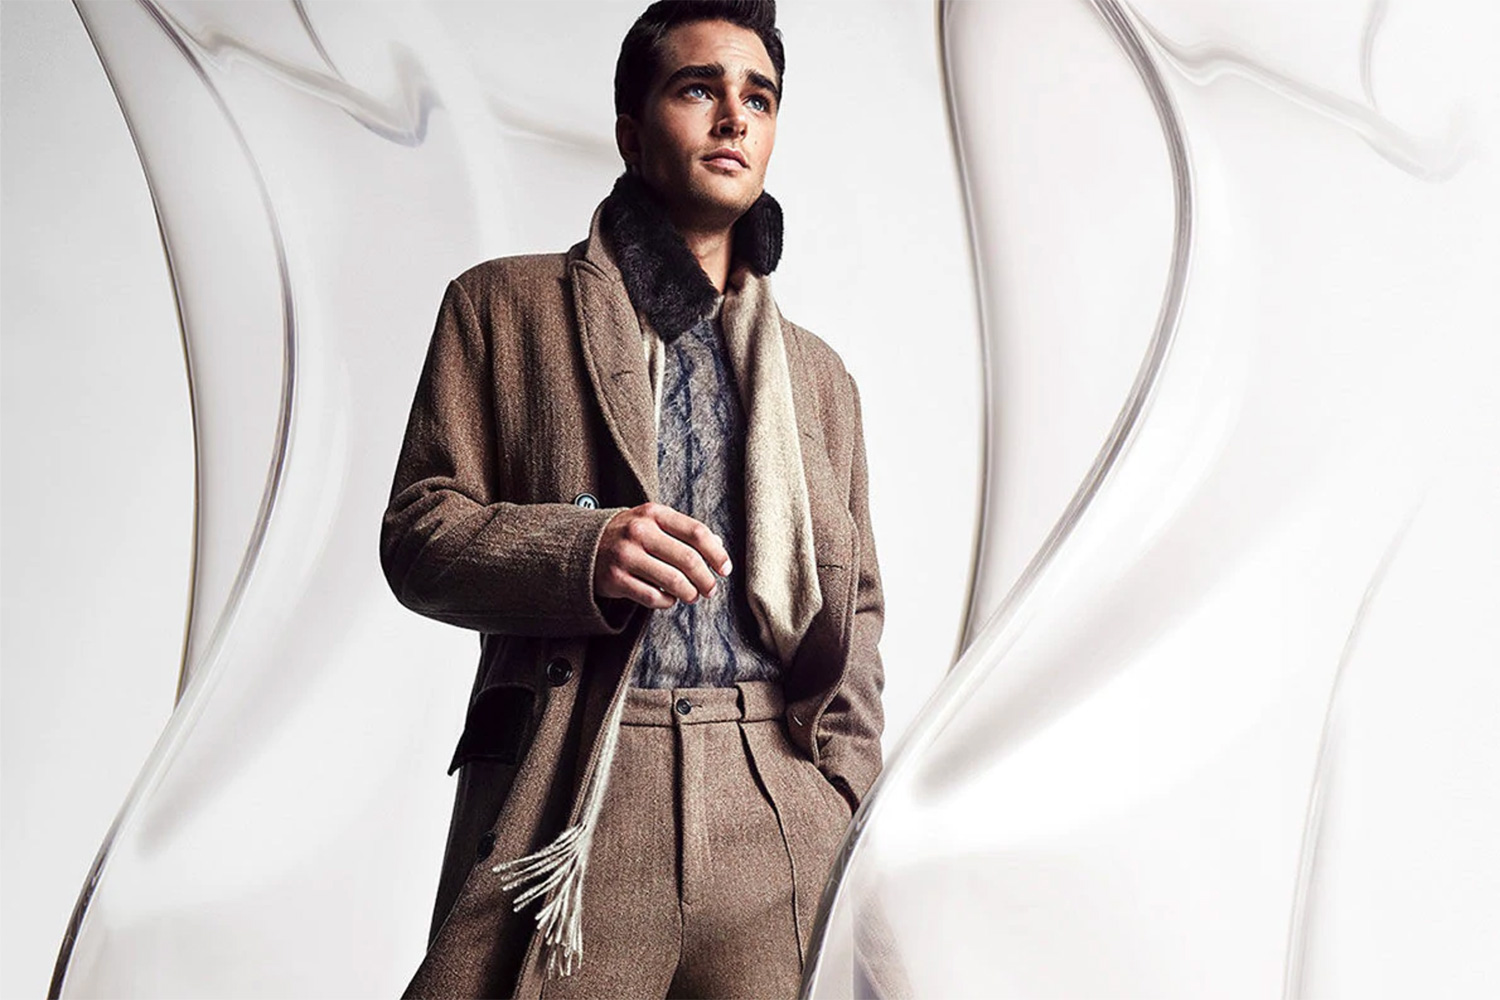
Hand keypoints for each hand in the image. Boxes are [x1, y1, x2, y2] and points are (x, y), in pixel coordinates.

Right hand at [593, 502, 732, 609]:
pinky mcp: (615, 579)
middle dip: (706, 579)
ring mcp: (625, 556)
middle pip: (688, 559)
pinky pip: (653, 597)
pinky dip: (667, 603)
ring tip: (692, 596)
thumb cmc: (629, 535)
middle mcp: (639, 532)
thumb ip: (684, 531)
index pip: (696, 532)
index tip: (725, 570)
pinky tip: (669, 600)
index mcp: (653, 513)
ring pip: (673, 581)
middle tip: (711, 590)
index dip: (716, 554)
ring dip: (690, 593)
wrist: (582, 545)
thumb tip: (719, 547)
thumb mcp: (654, 522)